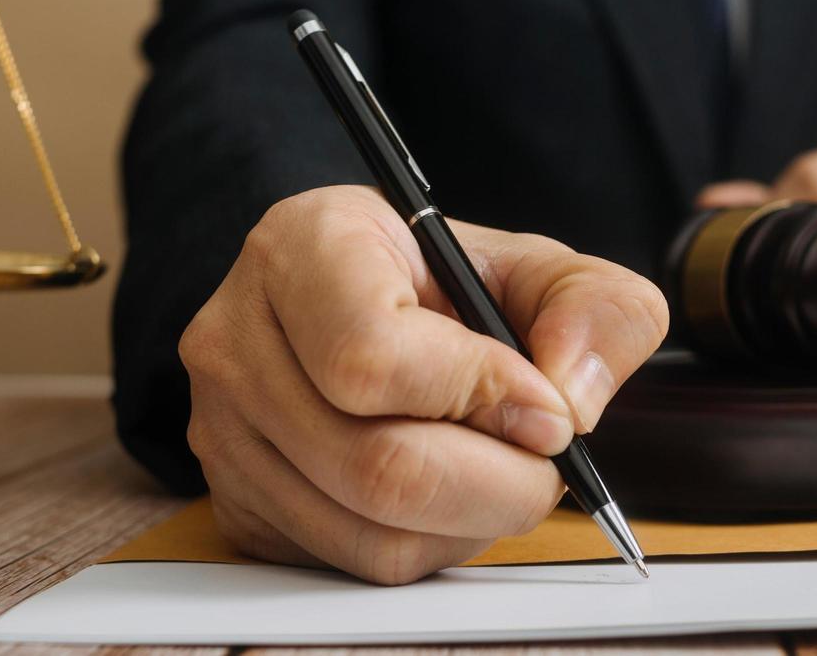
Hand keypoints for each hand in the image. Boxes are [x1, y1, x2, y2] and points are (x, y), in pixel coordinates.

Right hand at [181, 186, 667, 583]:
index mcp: (304, 249)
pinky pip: (352, 566)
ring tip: (497, 468)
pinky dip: (428, 546)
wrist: (364, 306)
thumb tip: (573, 400)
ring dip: (470, 521)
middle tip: (546, 460)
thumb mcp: (539, 267)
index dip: (480, 397)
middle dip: (499, 482)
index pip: (372, 356)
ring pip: (372, 535)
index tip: (549, 410)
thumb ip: (595, 310)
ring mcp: (221, 432)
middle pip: (377, 467)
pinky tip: (446, 492)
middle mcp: (238, 340)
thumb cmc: (447, 283)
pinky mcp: (237, 506)